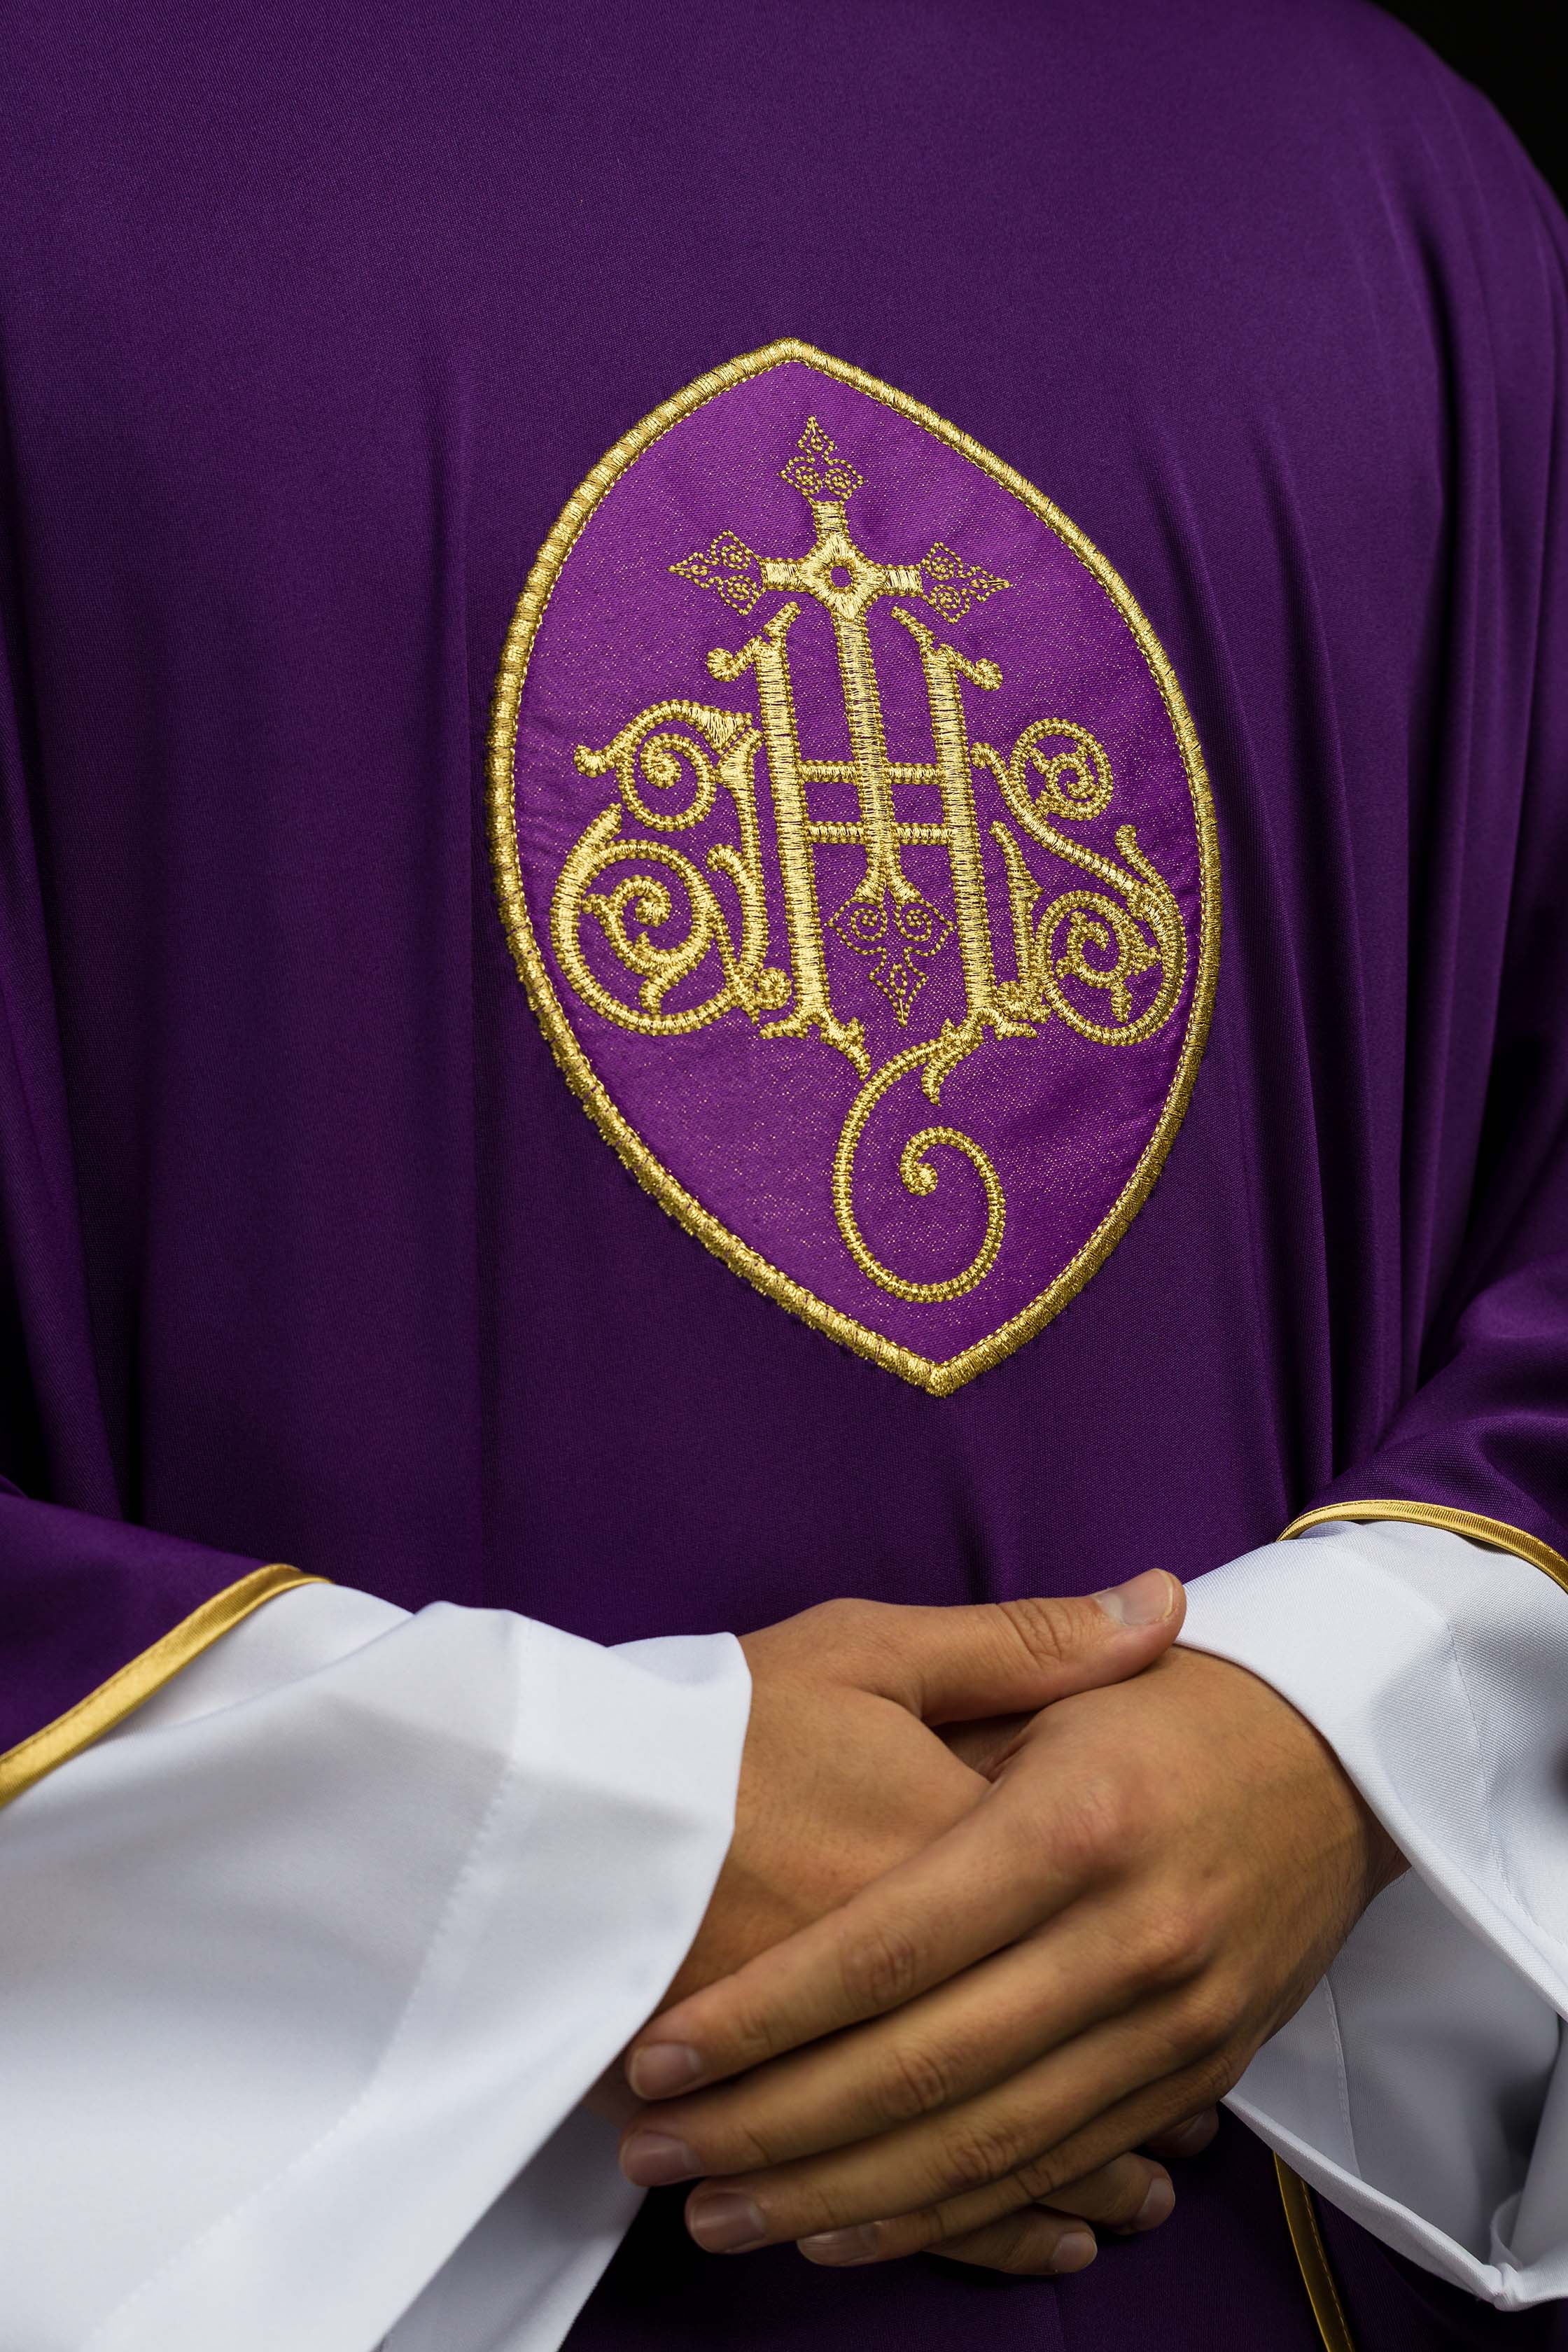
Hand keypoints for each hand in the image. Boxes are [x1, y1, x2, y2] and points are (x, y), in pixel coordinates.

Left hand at [620, 1645, 1403, 2269]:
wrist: (1344, 1765)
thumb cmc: (1169, 1705)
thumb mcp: (1062, 1670)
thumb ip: (997, 1656)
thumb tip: (876, 1661)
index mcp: (1073, 1824)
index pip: (893, 1948)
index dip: (769, 2013)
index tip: (664, 2052)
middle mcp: (1127, 1940)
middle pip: (924, 2071)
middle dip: (772, 2127)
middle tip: (656, 2151)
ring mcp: (1171, 2024)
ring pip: (984, 2148)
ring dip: (839, 2195)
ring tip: (720, 2213)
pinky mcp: (1194, 2073)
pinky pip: (1055, 2168)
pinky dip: (951, 2216)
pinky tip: (851, 2227)